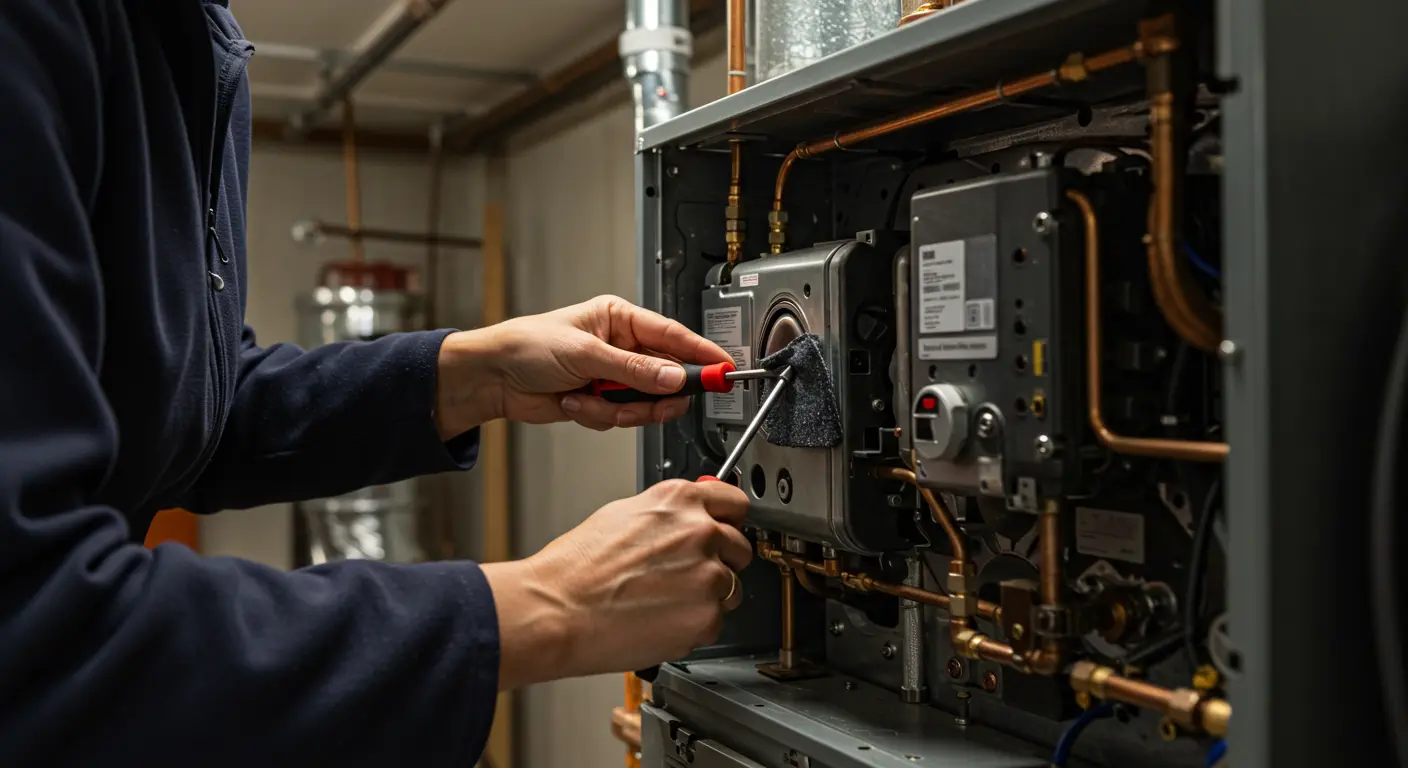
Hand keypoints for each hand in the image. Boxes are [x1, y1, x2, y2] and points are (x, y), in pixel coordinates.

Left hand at [434, 295, 732, 437]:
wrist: (493, 378)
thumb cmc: (527, 347)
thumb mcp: (585, 354)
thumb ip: (633, 371)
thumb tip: (673, 377)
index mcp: (621, 320)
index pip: (674, 336)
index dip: (701, 354)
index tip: (723, 370)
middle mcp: (622, 347)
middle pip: (665, 376)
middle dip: (653, 395)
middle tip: (649, 404)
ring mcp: (612, 376)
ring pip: (645, 403)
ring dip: (619, 409)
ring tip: (592, 399)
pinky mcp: (601, 401)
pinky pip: (620, 418)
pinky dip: (599, 417)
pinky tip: (576, 404)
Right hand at [481, 480, 752, 688]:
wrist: (557, 611)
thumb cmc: (577, 568)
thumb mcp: (622, 515)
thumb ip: (668, 513)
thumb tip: (688, 516)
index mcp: (680, 501)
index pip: (736, 503)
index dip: (728, 521)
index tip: (725, 530)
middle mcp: (700, 532)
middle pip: (740, 547)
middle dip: (720, 561)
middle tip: (686, 575)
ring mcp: (708, 576)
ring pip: (731, 588)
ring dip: (708, 596)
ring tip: (665, 601)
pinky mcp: (706, 618)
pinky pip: (715, 622)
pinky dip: (694, 625)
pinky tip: (660, 620)